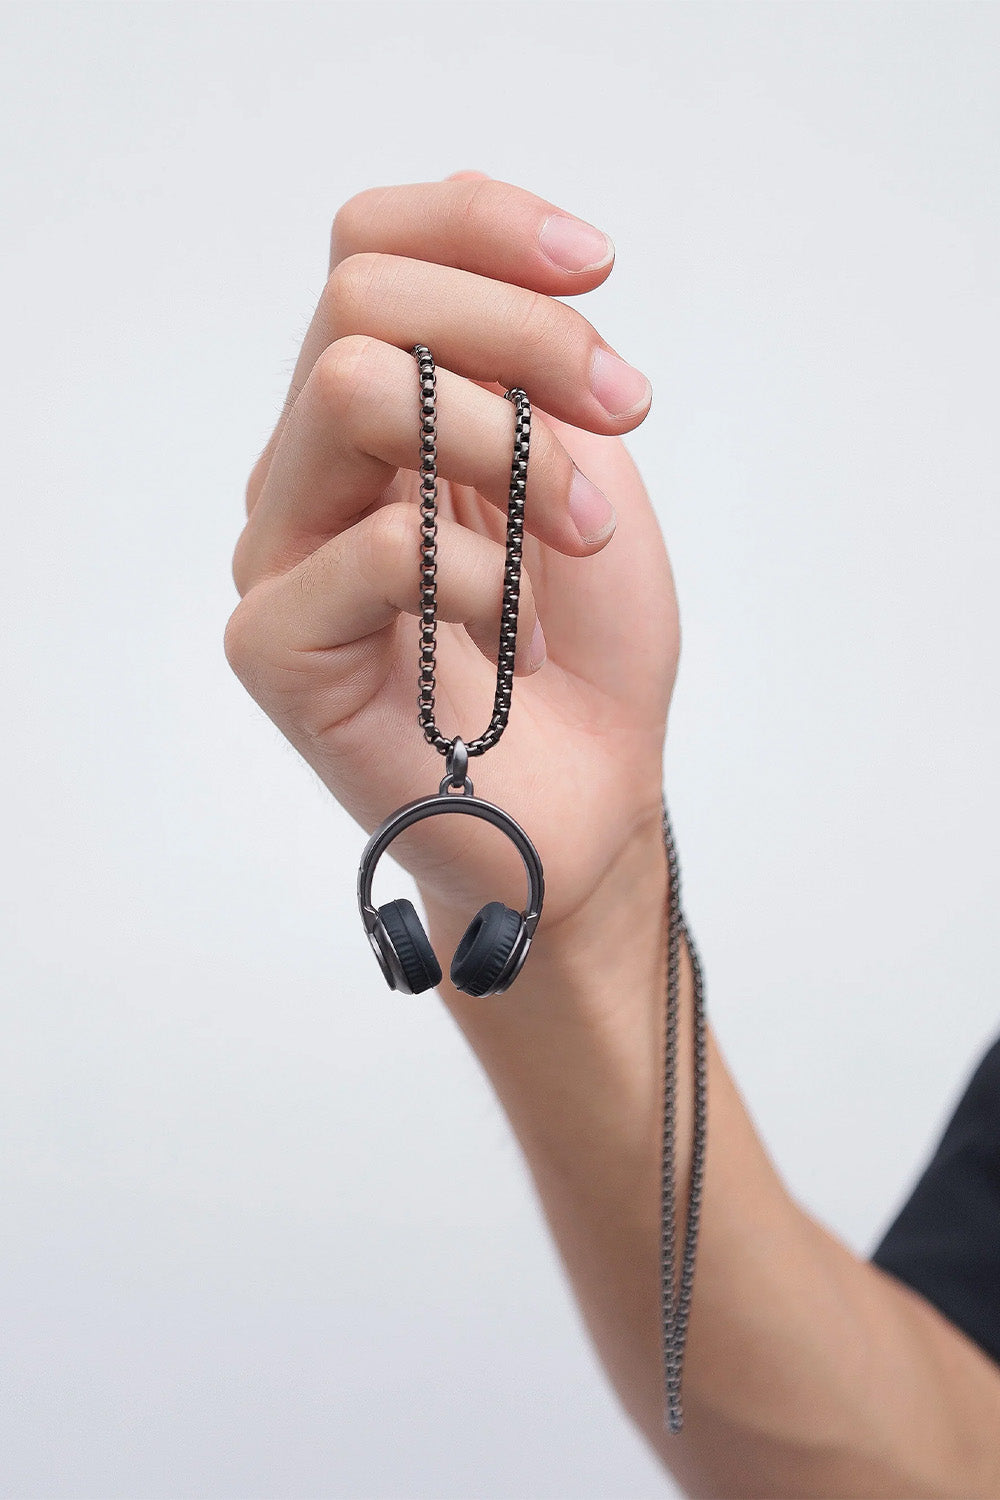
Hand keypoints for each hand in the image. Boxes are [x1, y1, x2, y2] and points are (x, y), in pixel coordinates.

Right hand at [225, 172, 678, 945]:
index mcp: (373, 420)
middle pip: (360, 296)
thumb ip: (520, 354)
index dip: (480, 226)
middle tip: (625, 411)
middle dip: (526, 337)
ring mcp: (281, 556)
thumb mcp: (583, 465)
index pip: (369, 249)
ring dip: (511, 449)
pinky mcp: (275, 646)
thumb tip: (477, 193)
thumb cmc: (586, 648)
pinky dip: (484, 578)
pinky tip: (511, 640)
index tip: (599, 267)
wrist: (591, 802)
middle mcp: (309, 472)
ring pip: (354, 391)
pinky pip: (379, 546)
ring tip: (577, 542)